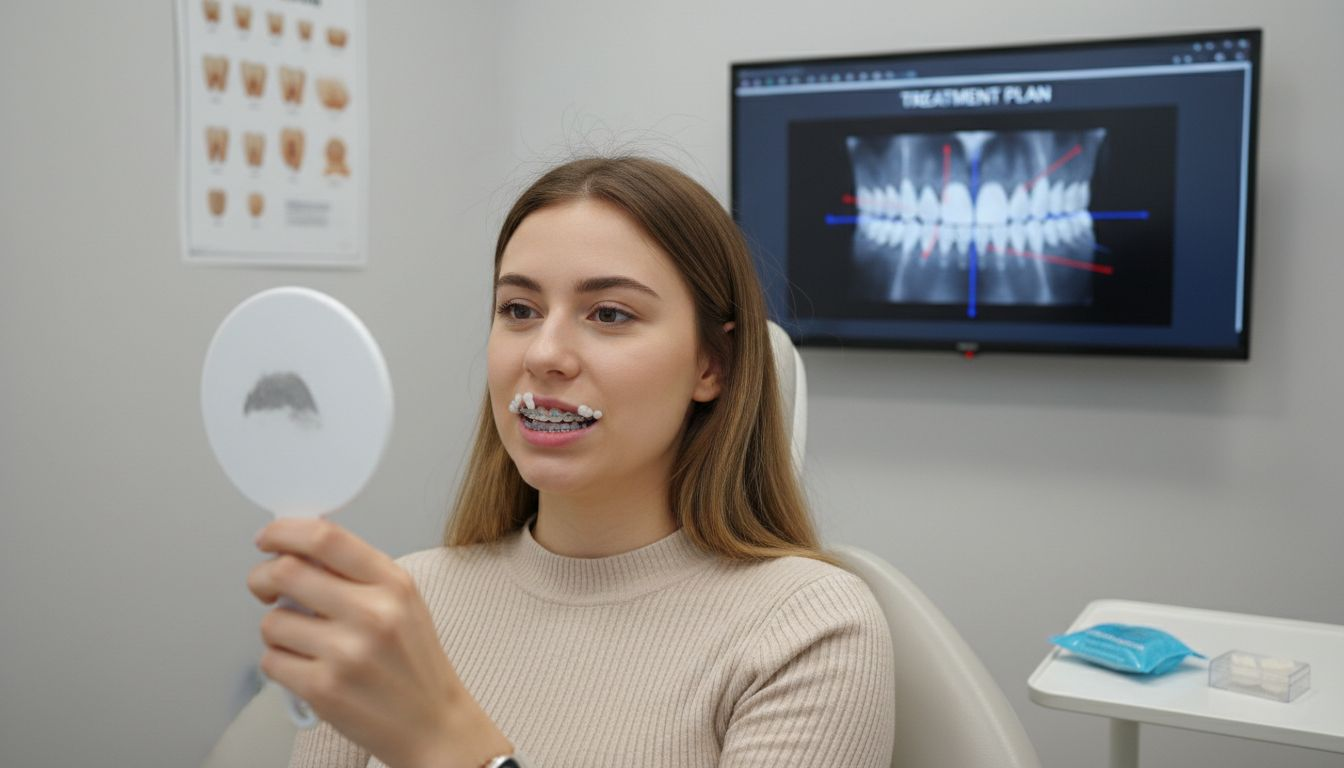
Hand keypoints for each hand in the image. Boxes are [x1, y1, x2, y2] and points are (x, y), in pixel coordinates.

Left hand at [248, 518, 512, 767]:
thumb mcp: (403, 602)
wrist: (434, 724)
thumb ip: (357, 574)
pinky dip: (279, 663)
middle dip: (262, 578)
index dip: (284, 532)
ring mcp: (347, 653)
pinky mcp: (324, 689)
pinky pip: (271, 660)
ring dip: (276, 629)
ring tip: (303, 642)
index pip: (325, 538)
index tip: (268, 538)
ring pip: (272, 621)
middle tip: (265, 588)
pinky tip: (306, 668)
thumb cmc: (414, 663)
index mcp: (393, 584)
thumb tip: (298, 549)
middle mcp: (372, 613)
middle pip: (286, 572)